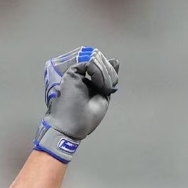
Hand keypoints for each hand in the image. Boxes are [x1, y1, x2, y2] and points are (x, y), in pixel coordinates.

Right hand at [33, 47, 119, 161]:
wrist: (72, 127)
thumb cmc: (86, 118)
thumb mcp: (103, 96)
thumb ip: (108, 79)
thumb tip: (115, 61)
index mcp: (87, 82)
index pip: (101, 67)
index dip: (110, 70)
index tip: (113, 80)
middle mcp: (80, 76)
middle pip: (100, 62)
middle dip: (109, 71)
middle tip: (108, 87)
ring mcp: (75, 74)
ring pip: (95, 60)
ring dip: (105, 73)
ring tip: (104, 88)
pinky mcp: (71, 73)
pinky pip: (89, 63)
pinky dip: (98, 72)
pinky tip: (98, 84)